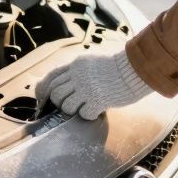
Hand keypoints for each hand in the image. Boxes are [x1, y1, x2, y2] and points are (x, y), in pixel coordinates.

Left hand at [35, 49, 153, 120]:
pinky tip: (96, 111)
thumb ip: (79, 70)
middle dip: (57, 102)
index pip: (51, 76)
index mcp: (76, 64)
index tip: (42, 98)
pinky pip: (83, 113)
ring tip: (82, 108)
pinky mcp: (98, 100)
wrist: (135, 69)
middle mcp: (78, 75)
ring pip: (65, 105)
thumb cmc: (117, 67)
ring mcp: (87, 88)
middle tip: (67, 106)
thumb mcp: (93, 62)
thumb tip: (67, 80)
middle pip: (55, 92)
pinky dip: (87, 115)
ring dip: (71, 110)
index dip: (43, 89)